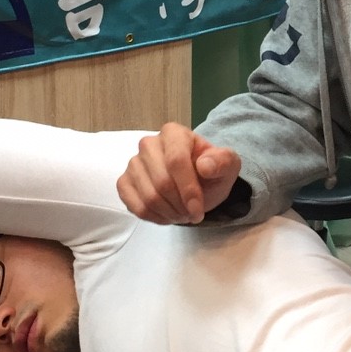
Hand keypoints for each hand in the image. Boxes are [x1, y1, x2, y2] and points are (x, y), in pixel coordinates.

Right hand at [116, 123, 242, 224]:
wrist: (196, 182)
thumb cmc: (210, 171)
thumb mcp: (226, 165)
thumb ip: (222, 162)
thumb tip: (205, 166)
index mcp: (174, 133)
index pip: (176, 160)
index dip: (188, 189)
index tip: (198, 209)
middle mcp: (149, 144)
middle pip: (162, 182)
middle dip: (181, 205)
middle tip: (193, 214)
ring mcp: (133, 163)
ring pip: (149, 198)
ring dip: (170, 214)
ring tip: (182, 214)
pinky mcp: (124, 182)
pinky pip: (136, 207)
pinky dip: (155, 218)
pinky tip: (167, 215)